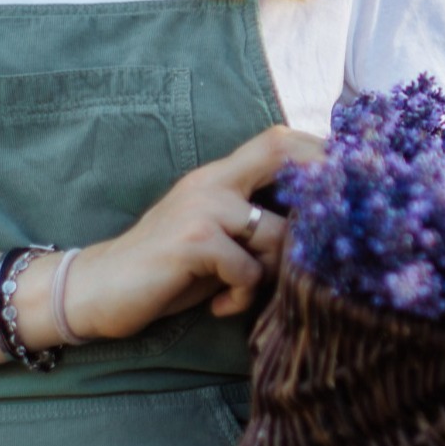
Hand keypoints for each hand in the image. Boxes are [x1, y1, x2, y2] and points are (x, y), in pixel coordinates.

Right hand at [35, 126, 322, 343]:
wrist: (96, 289)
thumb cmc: (165, 271)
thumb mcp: (215, 239)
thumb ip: (254, 226)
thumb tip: (319, 235)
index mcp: (219, 176)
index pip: (278, 140)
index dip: (317, 150)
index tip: (347, 180)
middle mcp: (212, 181)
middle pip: (281, 152)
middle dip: (315, 195)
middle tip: (319, 242)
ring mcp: (202, 207)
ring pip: (277, 234)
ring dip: (272, 274)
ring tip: (241, 292)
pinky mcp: (193, 240)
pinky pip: (249, 270)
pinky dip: (242, 296)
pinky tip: (219, 305)